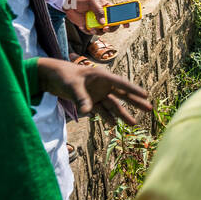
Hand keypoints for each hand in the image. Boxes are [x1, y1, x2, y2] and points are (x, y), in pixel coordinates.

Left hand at [36, 57, 151, 125]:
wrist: (51, 76)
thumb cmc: (63, 75)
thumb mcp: (72, 86)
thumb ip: (81, 99)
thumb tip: (88, 112)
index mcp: (102, 76)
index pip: (121, 84)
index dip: (134, 90)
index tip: (146, 95)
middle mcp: (102, 86)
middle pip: (122, 95)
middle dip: (135, 102)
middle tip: (149, 109)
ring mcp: (97, 94)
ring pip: (113, 105)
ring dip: (122, 114)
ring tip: (133, 124)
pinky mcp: (90, 101)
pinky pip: (101, 110)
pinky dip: (106, 117)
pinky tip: (113, 124)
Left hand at [63, 0, 130, 32]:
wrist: (69, 5)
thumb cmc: (82, 0)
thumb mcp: (92, 2)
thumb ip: (99, 11)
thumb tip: (103, 23)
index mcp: (107, 8)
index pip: (119, 14)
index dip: (124, 20)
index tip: (126, 25)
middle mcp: (103, 16)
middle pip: (113, 25)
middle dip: (111, 28)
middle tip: (105, 28)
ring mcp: (97, 21)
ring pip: (102, 31)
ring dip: (98, 32)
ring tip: (91, 28)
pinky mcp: (89, 26)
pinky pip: (92, 32)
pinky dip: (88, 31)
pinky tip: (83, 26)